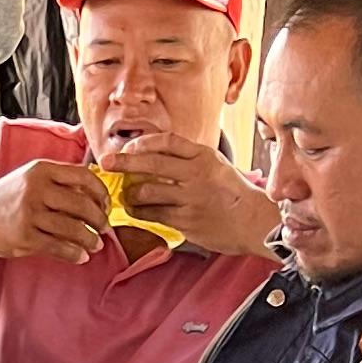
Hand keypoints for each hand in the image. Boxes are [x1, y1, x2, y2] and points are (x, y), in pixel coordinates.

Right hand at [0, 157, 112, 265]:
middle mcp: (36, 189)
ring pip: (73, 228)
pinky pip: (58, 247)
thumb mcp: (32, 178)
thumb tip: (97, 195)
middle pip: (82, 205)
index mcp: (42, 170)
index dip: (101, 193)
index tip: (106, 206)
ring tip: (96, 245)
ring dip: (90, 239)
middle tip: (104, 229)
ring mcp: (29, 213)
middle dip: (99, 220)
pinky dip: (74, 254)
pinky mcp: (24, 237)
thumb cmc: (10, 198)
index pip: (83, 176)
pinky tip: (81, 256)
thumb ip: (61, 182)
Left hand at [95, 132, 272, 253]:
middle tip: (106, 162)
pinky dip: (139, 212)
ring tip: (126, 196)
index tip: (128, 146)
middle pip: (151, 162)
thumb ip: (189, 159)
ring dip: (130, 194)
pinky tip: (136, 211)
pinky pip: (153, 214)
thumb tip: (154, 154)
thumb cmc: (233, 193)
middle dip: (124, 161)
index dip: (143, 142)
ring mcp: (191, 198)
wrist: (255, 222)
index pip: (167, 141)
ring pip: (147, 191)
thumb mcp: (215, 165)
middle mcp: (196, 174)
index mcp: (204, 156)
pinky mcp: (187, 221)